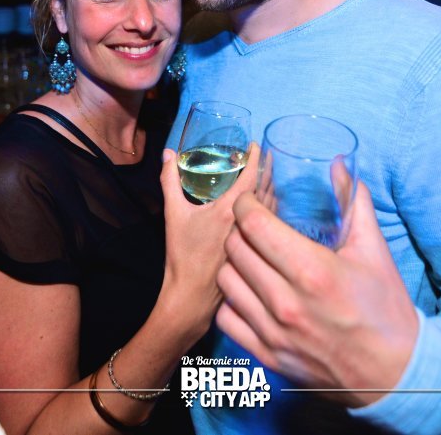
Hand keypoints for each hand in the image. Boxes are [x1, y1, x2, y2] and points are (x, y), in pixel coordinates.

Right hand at [157, 142, 258, 336]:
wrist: (191, 296)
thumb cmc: (182, 255)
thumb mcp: (173, 214)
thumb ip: (170, 181)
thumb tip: (169, 155)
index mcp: (229, 211)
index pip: (251, 176)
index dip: (256, 157)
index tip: (257, 144)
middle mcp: (247, 224)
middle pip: (266, 188)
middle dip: (267, 168)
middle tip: (266, 154)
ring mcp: (255, 239)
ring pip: (272, 207)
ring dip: (271, 187)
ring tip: (268, 173)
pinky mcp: (258, 251)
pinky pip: (271, 223)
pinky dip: (271, 207)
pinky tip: (267, 205)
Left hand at [215, 181, 418, 407]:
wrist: (394, 374)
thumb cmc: (386, 309)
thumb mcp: (374, 250)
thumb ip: (354, 202)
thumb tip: (339, 163)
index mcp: (313, 271)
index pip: (254, 225)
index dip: (247, 205)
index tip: (252, 201)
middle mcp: (287, 302)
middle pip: (235, 249)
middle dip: (240, 230)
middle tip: (252, 227)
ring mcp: (274, 332)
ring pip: (226, 281)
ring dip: (234, 263)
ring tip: (251, 257)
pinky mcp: (268, 356)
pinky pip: (226, 318)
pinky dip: (232, 300)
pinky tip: (249, 291)